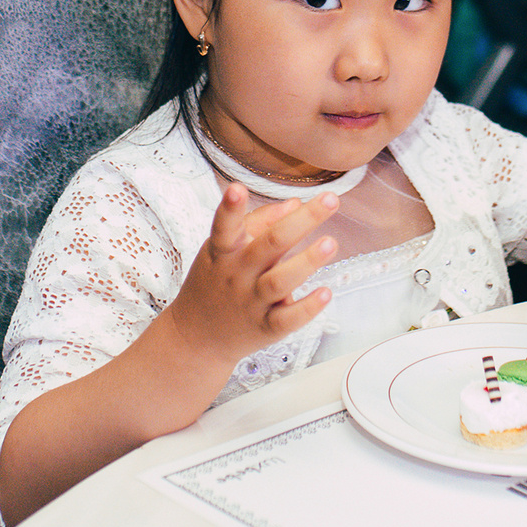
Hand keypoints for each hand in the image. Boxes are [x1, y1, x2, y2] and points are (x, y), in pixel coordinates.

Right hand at [161, 183, 338, 366]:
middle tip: (330, 200)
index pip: (224, 227)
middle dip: (301, 222)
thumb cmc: (214, 283)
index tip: (236, 188)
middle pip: (269, 245)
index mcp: (223, 252)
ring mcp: (251, 303)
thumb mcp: (222, 250)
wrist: (195, 338)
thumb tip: (295, 204)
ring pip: (280, 281)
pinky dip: (307, 307)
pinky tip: (326, 292)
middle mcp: (236, 275)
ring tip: (330, 243)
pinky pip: (288, 319)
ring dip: (307, 262)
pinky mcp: (265, 328)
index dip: (230, 208)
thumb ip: (257, 223)